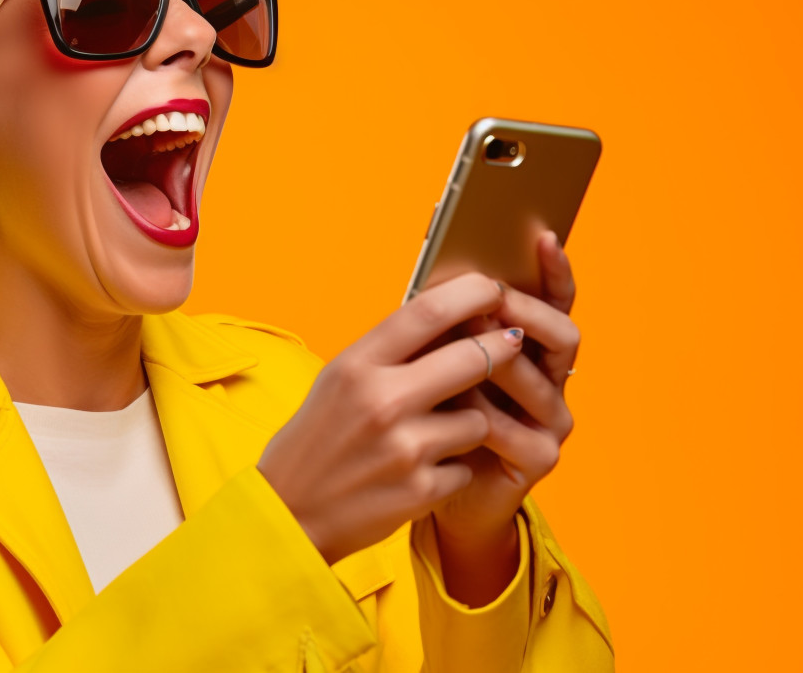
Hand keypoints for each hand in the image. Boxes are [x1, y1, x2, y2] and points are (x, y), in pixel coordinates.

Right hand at [257, 273, 525, 564]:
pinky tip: (424, 471)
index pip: (428, 311)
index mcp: (357, 367)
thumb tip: (449, 313)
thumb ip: (387, 350)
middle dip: (501, 347)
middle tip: (511, 343)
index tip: (493, 288)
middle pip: (473, 357)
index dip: (472, 293)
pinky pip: (466, 466)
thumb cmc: (317, 439)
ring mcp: (405, 449)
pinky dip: (453, 467)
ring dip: (471, 423)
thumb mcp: (339, 381)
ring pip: (478, 418)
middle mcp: (381, 402)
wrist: (290, 513)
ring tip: (437, 433)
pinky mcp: (422, 491)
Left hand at [429, 232, 579, 571]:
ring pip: (539, 381)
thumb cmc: (419, 415)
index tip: (541, 236)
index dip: (553, 269)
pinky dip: (485, 416)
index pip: (552, 298)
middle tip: (492, 302)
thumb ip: (441, 326)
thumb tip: (437, 276)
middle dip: (524, 313)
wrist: (414, 486)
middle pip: (560, 332)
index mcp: (528, 346)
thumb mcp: (425, 361)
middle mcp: (550, 379)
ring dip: (500, 363)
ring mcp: (550, 420)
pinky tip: (458, 410)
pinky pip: (519, 430)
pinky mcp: (539, 457)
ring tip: (464, 348)